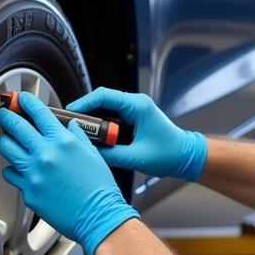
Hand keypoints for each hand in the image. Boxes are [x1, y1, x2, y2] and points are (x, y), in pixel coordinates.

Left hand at [0, 92, 139, 254]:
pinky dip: (13, 169)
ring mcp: (34, 173)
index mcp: (63, 142)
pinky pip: (11, 174)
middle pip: (16, 126)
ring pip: (6, 148)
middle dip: (7, 116)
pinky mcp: (28, 191)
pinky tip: (19, 168)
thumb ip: (78, 136)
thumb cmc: (99, 189)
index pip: (39, 113)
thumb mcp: (93, 154)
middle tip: (4, 114)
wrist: (98, 217)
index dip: (26, 102)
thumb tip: (69, 126)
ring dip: (5, 140)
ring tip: (7, 139)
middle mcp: (45, 154)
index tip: (21, 99)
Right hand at [65, 88, 207, 180]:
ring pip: (105, 108)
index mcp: (138, 106)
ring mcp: (134, 109)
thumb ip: (111, 156)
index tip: (70, 112)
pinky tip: (92, 135)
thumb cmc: (169, 154)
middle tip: (69, 124)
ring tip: (78, 130)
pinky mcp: (133, 117)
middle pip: (101, 100)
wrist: (185, 156)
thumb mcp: (137, 157)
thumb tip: (90, 153)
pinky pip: (111, 115)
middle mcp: (135, 103)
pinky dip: (100, 124)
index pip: (103, 96)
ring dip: (92, 118)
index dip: (83, 103)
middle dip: (84, 111)